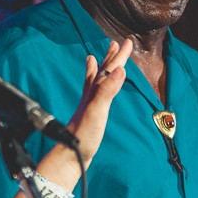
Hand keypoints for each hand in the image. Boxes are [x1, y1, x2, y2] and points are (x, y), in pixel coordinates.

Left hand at [65, 39, 132, 164]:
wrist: (69, 156)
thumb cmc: (82, 135)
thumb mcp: (98, 111)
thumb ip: (107, 90)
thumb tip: (121, 70)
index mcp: (95, 92)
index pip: (110, 69)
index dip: (119, 56)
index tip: (127, 42)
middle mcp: (91, 96)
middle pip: (101, 71)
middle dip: (110, 57)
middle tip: (114, 43)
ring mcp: (89, 105)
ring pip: (95, 81)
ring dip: (99, 68)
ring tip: (95, 58)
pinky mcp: (89, 116)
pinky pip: (93, 95)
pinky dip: (93, 88)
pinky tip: (93, 91)